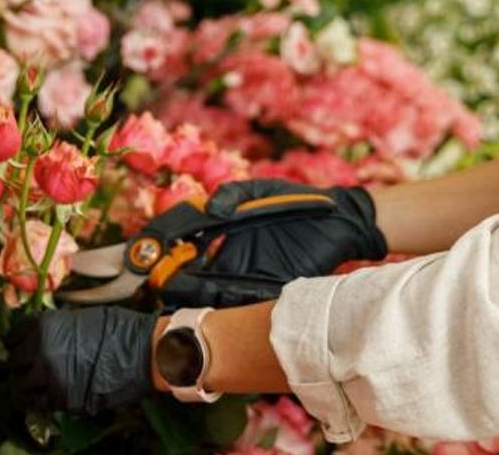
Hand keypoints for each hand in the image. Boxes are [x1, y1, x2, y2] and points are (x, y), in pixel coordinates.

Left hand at [6, 306, 159, 413]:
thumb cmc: (118, 329)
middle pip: (14, 363)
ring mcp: (49, 377)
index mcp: (43, 326)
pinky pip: (41, 404)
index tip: (25, 347)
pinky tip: (53, 396)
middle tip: (34, 368)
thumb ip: (55, 329)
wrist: (142, 351)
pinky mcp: (62, 399)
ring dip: (29, 387)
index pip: (12, 337)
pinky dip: (43, 401)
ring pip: (21, 387)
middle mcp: (40, 350)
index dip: (19, 343)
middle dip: (23, 366)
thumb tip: (41, 338)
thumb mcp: (79, 318)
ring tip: (41, 386)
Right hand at [158, 179, 386, 307]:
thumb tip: (210, 209)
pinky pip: (250, 303)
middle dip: (181, 291)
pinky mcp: (275, 291)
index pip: (189, 257)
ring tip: (188, 304)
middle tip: (167, 293)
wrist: (342, 220)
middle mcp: (234, 265)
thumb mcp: (260, 190)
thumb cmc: (298, 202)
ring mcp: (253, 280)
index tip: (156, 268)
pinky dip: (236, 306)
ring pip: (220, 298)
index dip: (171, 264)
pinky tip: (224, 304)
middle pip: (199, 285)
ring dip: (204, 302)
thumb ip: (231, 194)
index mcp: (225, 241)